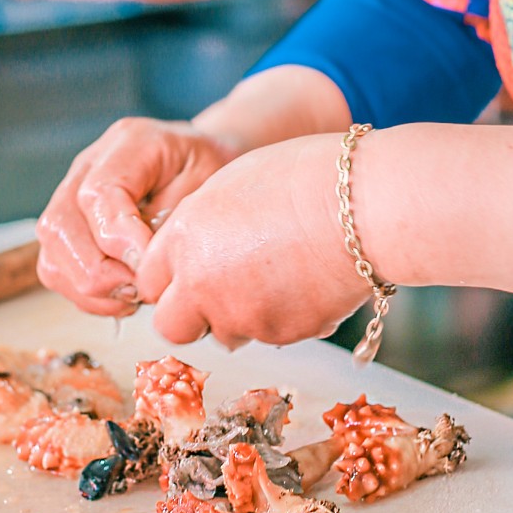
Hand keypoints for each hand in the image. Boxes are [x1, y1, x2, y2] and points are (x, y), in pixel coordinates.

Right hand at [36, 117, 235, 315]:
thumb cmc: (207, 170)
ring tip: (134, 293)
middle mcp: (88, 166)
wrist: (201, 161)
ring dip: (90, 288)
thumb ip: (171, 217)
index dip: (117, 238)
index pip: (97, 194)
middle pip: (60, 226)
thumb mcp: (207, 181)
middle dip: (98, 272)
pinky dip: (86, 294)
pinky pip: (56, 269)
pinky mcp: (68, 227)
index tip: (146, 266)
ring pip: (51, 253)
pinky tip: (123, 294)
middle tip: (141, 289)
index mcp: (128, 144)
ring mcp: (70, 195)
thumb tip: (137, 262)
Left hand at [135, 134, 368, 345]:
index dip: (169, 277)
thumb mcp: (231, 184)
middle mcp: (203, 285)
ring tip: (276, 276)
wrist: (363, 206)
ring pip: (225, 333)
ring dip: (238, 316)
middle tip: (219, 290)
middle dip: (190, 314)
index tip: (187, 270)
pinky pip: (271, 334)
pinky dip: (282, 317)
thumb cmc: (303, 177)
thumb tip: (191, 249)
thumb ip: (198, 224)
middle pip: (172, 326)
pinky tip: (305, 283)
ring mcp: (243, 316)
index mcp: (185, 240)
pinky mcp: (283, 335)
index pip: (149, 281)